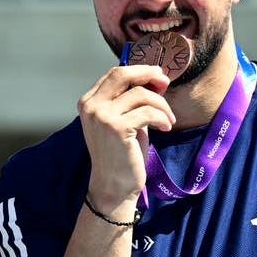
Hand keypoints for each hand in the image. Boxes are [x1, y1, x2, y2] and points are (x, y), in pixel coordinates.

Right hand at [78, 65, 175, 208]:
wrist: (113, 185)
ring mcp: (102, 116)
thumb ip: (128, 99)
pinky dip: (162, 117)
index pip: (114, 74)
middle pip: (122, 74)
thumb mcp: (121, 120)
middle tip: (165, 83)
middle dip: (148, 74)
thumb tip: (154, 76)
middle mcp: (91, 106)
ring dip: (161, 104)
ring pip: (140, 94)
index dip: (139, 71)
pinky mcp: (116, 128)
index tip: (157, 77)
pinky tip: (166, 127)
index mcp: (88, 102)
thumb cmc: (121, 154)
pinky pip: (148, 112)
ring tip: (168, 119)